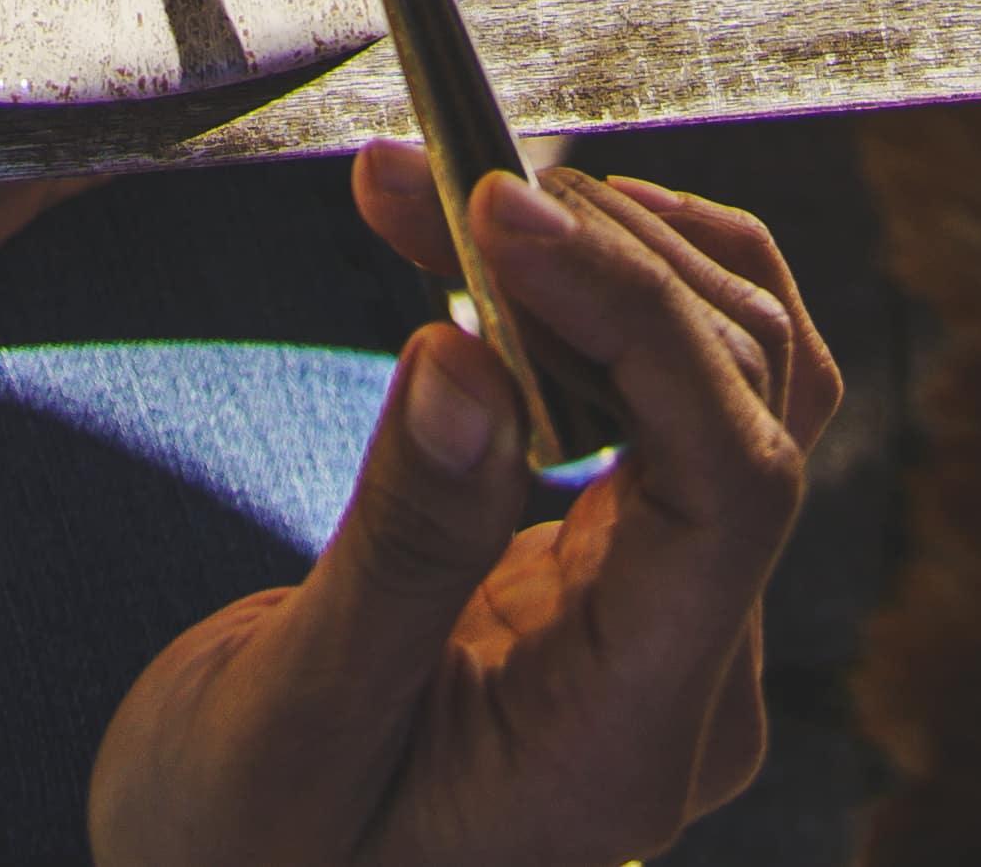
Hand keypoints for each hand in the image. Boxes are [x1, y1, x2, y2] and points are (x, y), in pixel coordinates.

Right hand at [89, 145, 838, 866]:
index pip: (729, 492)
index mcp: (624, 747)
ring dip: (602, 251)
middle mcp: (690, 685)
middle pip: (742, 406)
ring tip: (440, 189)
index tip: (502, 214)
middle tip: (431, 180)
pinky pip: (665, 392)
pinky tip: (484, 244)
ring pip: (731, 375)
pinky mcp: (625, 568)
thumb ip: (398, 552)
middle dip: (598, 258)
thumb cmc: (238, 847)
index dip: (640, 320)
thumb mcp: (286, 725)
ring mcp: (670, 622)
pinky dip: (592, 288)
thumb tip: (470, 357)